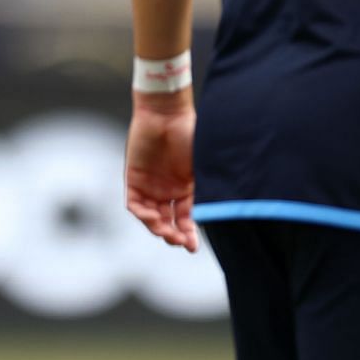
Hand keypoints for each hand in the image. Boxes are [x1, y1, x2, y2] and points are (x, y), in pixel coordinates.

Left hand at [125, 102, 197, 252]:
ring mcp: (150, 185)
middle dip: (174, 235)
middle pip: (169, 222)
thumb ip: (209, 186)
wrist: (167, 112)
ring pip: (151, 217)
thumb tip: (226, 211)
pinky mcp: (134, 178)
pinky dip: (142, 214)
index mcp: (187, 188)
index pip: (187, 219)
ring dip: (158, 228)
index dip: (190, 235)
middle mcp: (168, 190)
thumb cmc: (190, 133)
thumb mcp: (203, 164)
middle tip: (180, 241)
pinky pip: (135, 204)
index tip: (194, 248)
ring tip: (166, 231)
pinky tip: (152, 218)